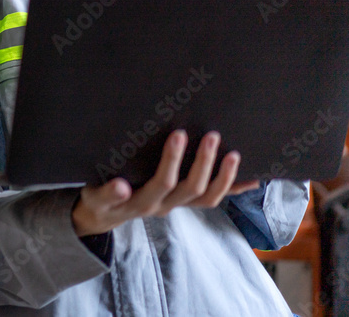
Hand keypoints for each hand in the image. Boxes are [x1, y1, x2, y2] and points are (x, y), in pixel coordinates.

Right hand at [72, 130, 253, 236]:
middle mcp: (163, 206)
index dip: (173, 161)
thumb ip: (107, 192)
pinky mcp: (185, 203)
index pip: (162, 182)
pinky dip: (234, 189)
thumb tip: (121, 187)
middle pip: (191, 188)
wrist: (105, 214)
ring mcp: (177, 205)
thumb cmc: (99, 198)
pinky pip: (213, 199)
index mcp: (142, 201)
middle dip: (203, 161)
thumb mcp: (95, 195)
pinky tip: (253, 179)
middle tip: (211, 135)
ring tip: (233, 154)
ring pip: (207, 198)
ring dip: (224, 177)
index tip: (180, 134)